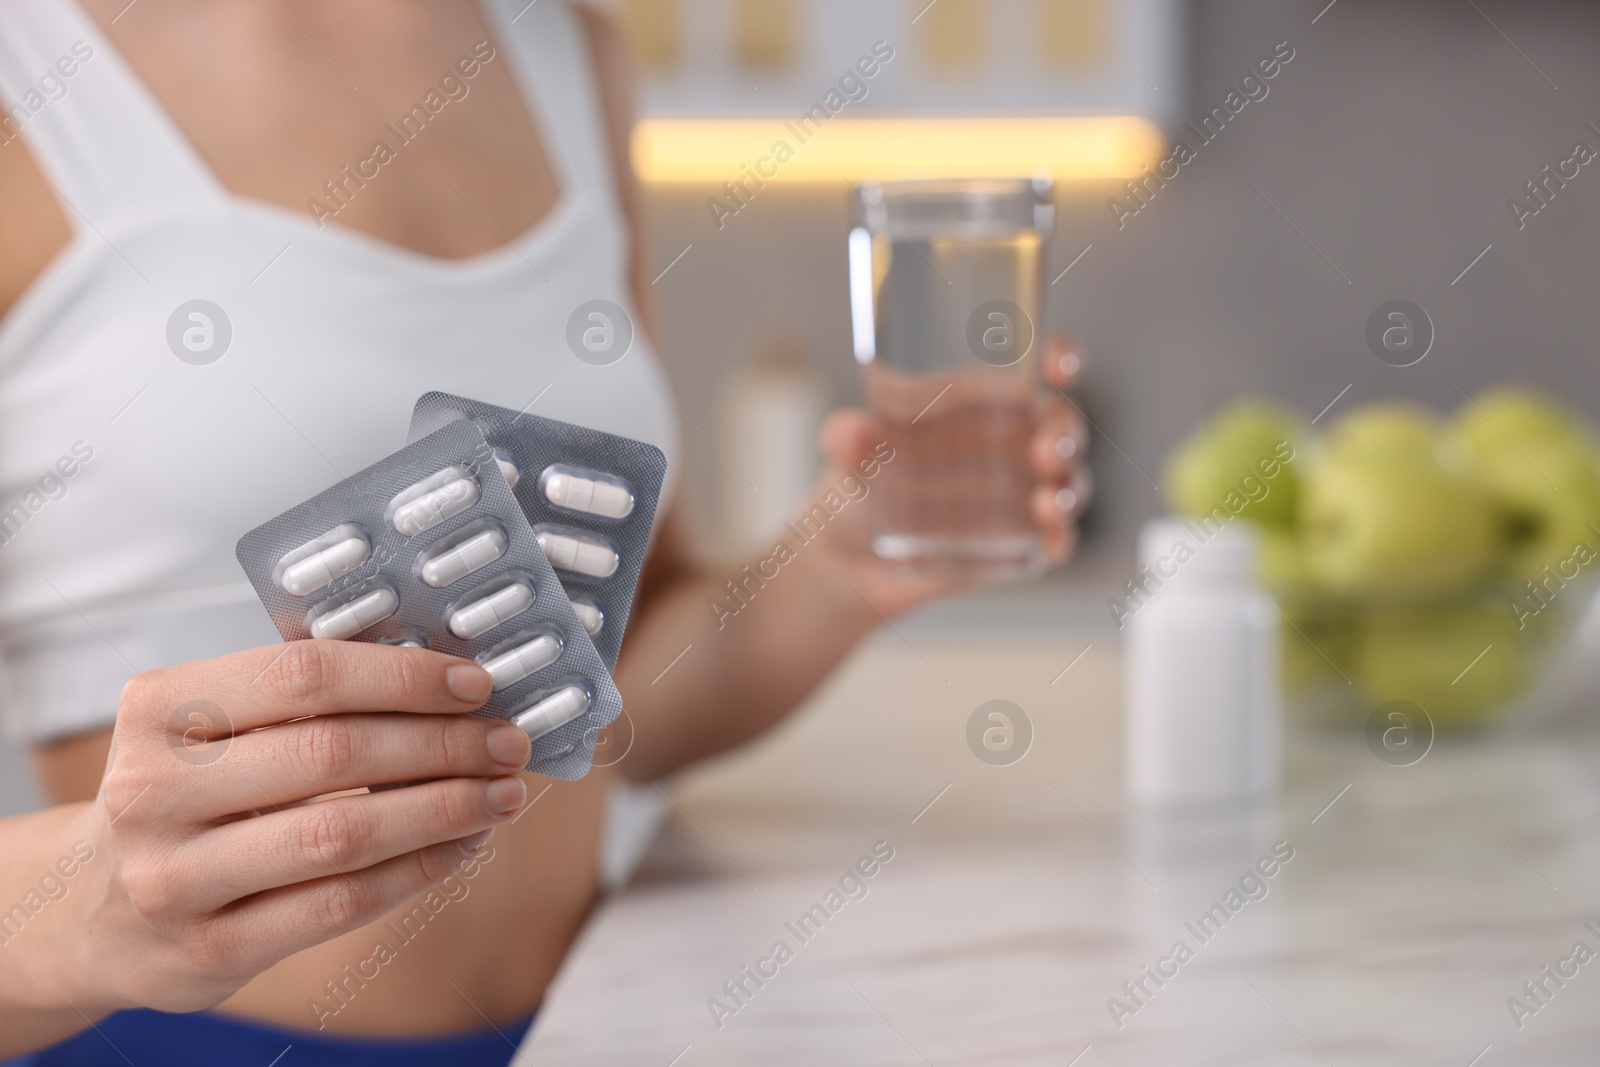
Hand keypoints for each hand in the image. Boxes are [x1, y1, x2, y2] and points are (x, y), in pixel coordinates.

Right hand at [57, 641, 531, 1013]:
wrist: (93, 911)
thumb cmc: (188, 796)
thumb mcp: (210, 727)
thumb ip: (304, 697)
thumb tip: (448, 675)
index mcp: (159, 710)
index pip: (304, 676)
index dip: (404, 677)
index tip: (475, 683)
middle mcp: (155, 791)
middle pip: (333, 754)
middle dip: (442, 744)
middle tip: (509, 741)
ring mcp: (175, 877)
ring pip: (343, 834)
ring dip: (444, 809)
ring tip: (502, 792)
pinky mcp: (209, 949)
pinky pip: (341, 903)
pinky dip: (419, 869)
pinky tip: (463, 844)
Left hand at [810, 334, 1091, 617]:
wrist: (853, 556)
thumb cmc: (861, 481)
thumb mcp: (847, 453)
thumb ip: (845, 435)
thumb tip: (854, 431)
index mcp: (983, 398)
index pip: (1036, 363)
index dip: (1060, 356)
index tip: (1059, 364)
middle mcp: (1013, 438)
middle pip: (1061, 423)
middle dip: (1065, 433)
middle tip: (1046, 450)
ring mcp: (1022, 488)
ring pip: (1068, 479)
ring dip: (1069, 487)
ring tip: (1050, 501)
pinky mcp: (1021, 537)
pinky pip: (1057, 534)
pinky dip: (1062, 537)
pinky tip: (1053, 543)